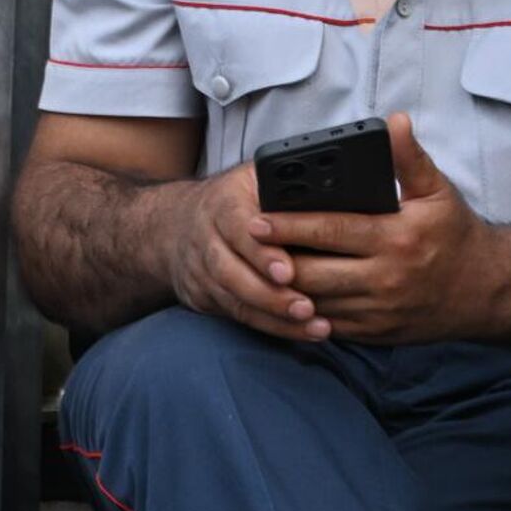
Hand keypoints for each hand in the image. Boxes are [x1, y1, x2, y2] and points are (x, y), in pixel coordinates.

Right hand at [164, 160, 331, 341]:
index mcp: (223, 203)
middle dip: (270, 295)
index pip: (239, 228)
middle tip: (307, 308)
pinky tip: (298, 332)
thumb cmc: (235, 197)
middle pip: (233, 273)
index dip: (262, 253)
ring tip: (313, 326)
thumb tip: (335, 194)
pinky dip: (268, 326)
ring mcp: (200, 272)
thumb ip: (286, 186)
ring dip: (275, 317)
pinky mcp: (202, 298)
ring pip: (235, 300)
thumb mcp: (255, 178)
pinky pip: (236, 316)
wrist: (175, 223)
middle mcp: (205, 238)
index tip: (288, 272)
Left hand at [249, 112, 498, 343]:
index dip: (290, 225)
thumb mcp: (438, 189)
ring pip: (315, 301)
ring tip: (256, 269)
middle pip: (313, 271)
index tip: (258, 218)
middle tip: (245, 245)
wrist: (484, 290)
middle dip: (275, 259)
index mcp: (397, 237)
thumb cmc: (455, 234)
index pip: (332, 230)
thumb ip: (410, 157)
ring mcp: (379, 310)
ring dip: (283, 288)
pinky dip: (302, 312)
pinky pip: (328, 325)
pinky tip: (285, 296)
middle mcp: (386, 277)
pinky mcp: (375, 333)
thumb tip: (394, 122)